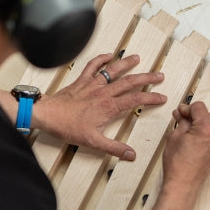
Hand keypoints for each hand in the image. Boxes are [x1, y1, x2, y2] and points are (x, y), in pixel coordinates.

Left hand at [33, 53, 167, 160]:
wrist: (47, 115)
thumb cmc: (68, 127)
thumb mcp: (93, 142)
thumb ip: (114, 148)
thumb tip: (131, 154)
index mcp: (109, 107)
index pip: (136, 100)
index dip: (151, 98)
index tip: (162, 97)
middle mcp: (104, 93)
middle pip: (130, 82)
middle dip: (147, 78)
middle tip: (159, 75)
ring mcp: (93, 84)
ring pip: (113, 71)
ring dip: (126, 63)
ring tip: (137, 58)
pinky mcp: (81, 81)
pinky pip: (92, 66)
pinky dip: (101, 59)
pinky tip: (108, 55)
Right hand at [160, 101, 209, 201]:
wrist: (183, 184)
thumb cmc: (178, 165)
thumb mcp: (175, 136)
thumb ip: (181, 121)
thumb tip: (182, 115)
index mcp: (206, 129)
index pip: (199, 107)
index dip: (187, 108)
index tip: (180, 111)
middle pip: (205, 115)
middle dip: (192, 115)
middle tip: (179, 117)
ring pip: (208, 125)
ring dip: (196, 124)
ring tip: (183, 128)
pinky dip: (201, 132)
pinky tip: (189, 136)